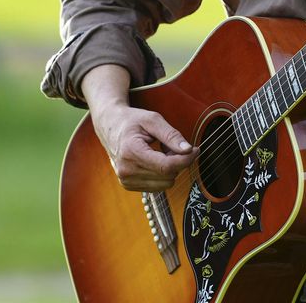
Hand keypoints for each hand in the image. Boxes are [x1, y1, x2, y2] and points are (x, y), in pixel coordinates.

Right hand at [82, 65, 196, 190]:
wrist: (110, 127)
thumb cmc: (132, 121)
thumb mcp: (153, 120)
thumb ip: (172, 135)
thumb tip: (189, 150)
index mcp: (131, 152)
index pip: (166, 166)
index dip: (186, 159)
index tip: (196, 149)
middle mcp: (126, 171)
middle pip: (168, 176)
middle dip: (178, 161)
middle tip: (174, 146)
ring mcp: (126, 180)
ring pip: (165, 183)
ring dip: (170, 168)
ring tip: (162, 151)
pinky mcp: (129, 185)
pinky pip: (158, 186)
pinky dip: (162, 174)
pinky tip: (156, 160)